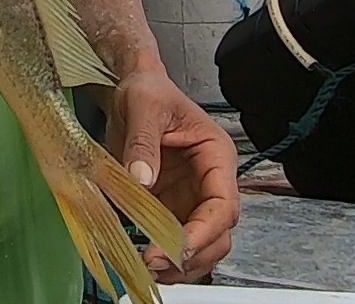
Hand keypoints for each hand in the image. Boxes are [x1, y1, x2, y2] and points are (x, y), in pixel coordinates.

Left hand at [106, 69, 240, 284]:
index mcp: (216, 156)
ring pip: (201, 245)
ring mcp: (190, 198)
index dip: (203, 232)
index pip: (223, 205)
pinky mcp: (169, 206)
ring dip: (180, 263)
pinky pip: (174, 240)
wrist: (131, 88)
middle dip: (192, 255)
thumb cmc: (146, 90)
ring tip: (148, 267)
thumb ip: (143, 142)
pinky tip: (142, 259)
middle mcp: (209, 182)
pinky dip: (164, 255)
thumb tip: (142, 180)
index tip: (175, 248)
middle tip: (154, 262)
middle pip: (218, 234)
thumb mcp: (144, 106)